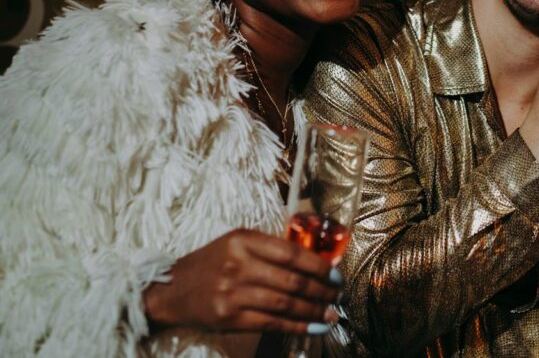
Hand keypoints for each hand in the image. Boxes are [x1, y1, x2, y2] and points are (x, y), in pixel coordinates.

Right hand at [143, 228, 341, 334]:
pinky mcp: (228, 316)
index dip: (319, 266)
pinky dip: (295, 326)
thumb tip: (316, 263)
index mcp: (243, 240)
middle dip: (321, 291)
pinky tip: (312, 327)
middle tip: (338, 297)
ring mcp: (232, 292)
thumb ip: (270, 249)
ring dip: (313, 311)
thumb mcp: (236, 244)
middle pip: (291, 280)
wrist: (170, 290)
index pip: (292, 253)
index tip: (336, 275)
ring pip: (284, 303)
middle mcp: (238, 264)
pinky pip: (270, 322)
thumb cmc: (210, 264)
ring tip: (330, 315)